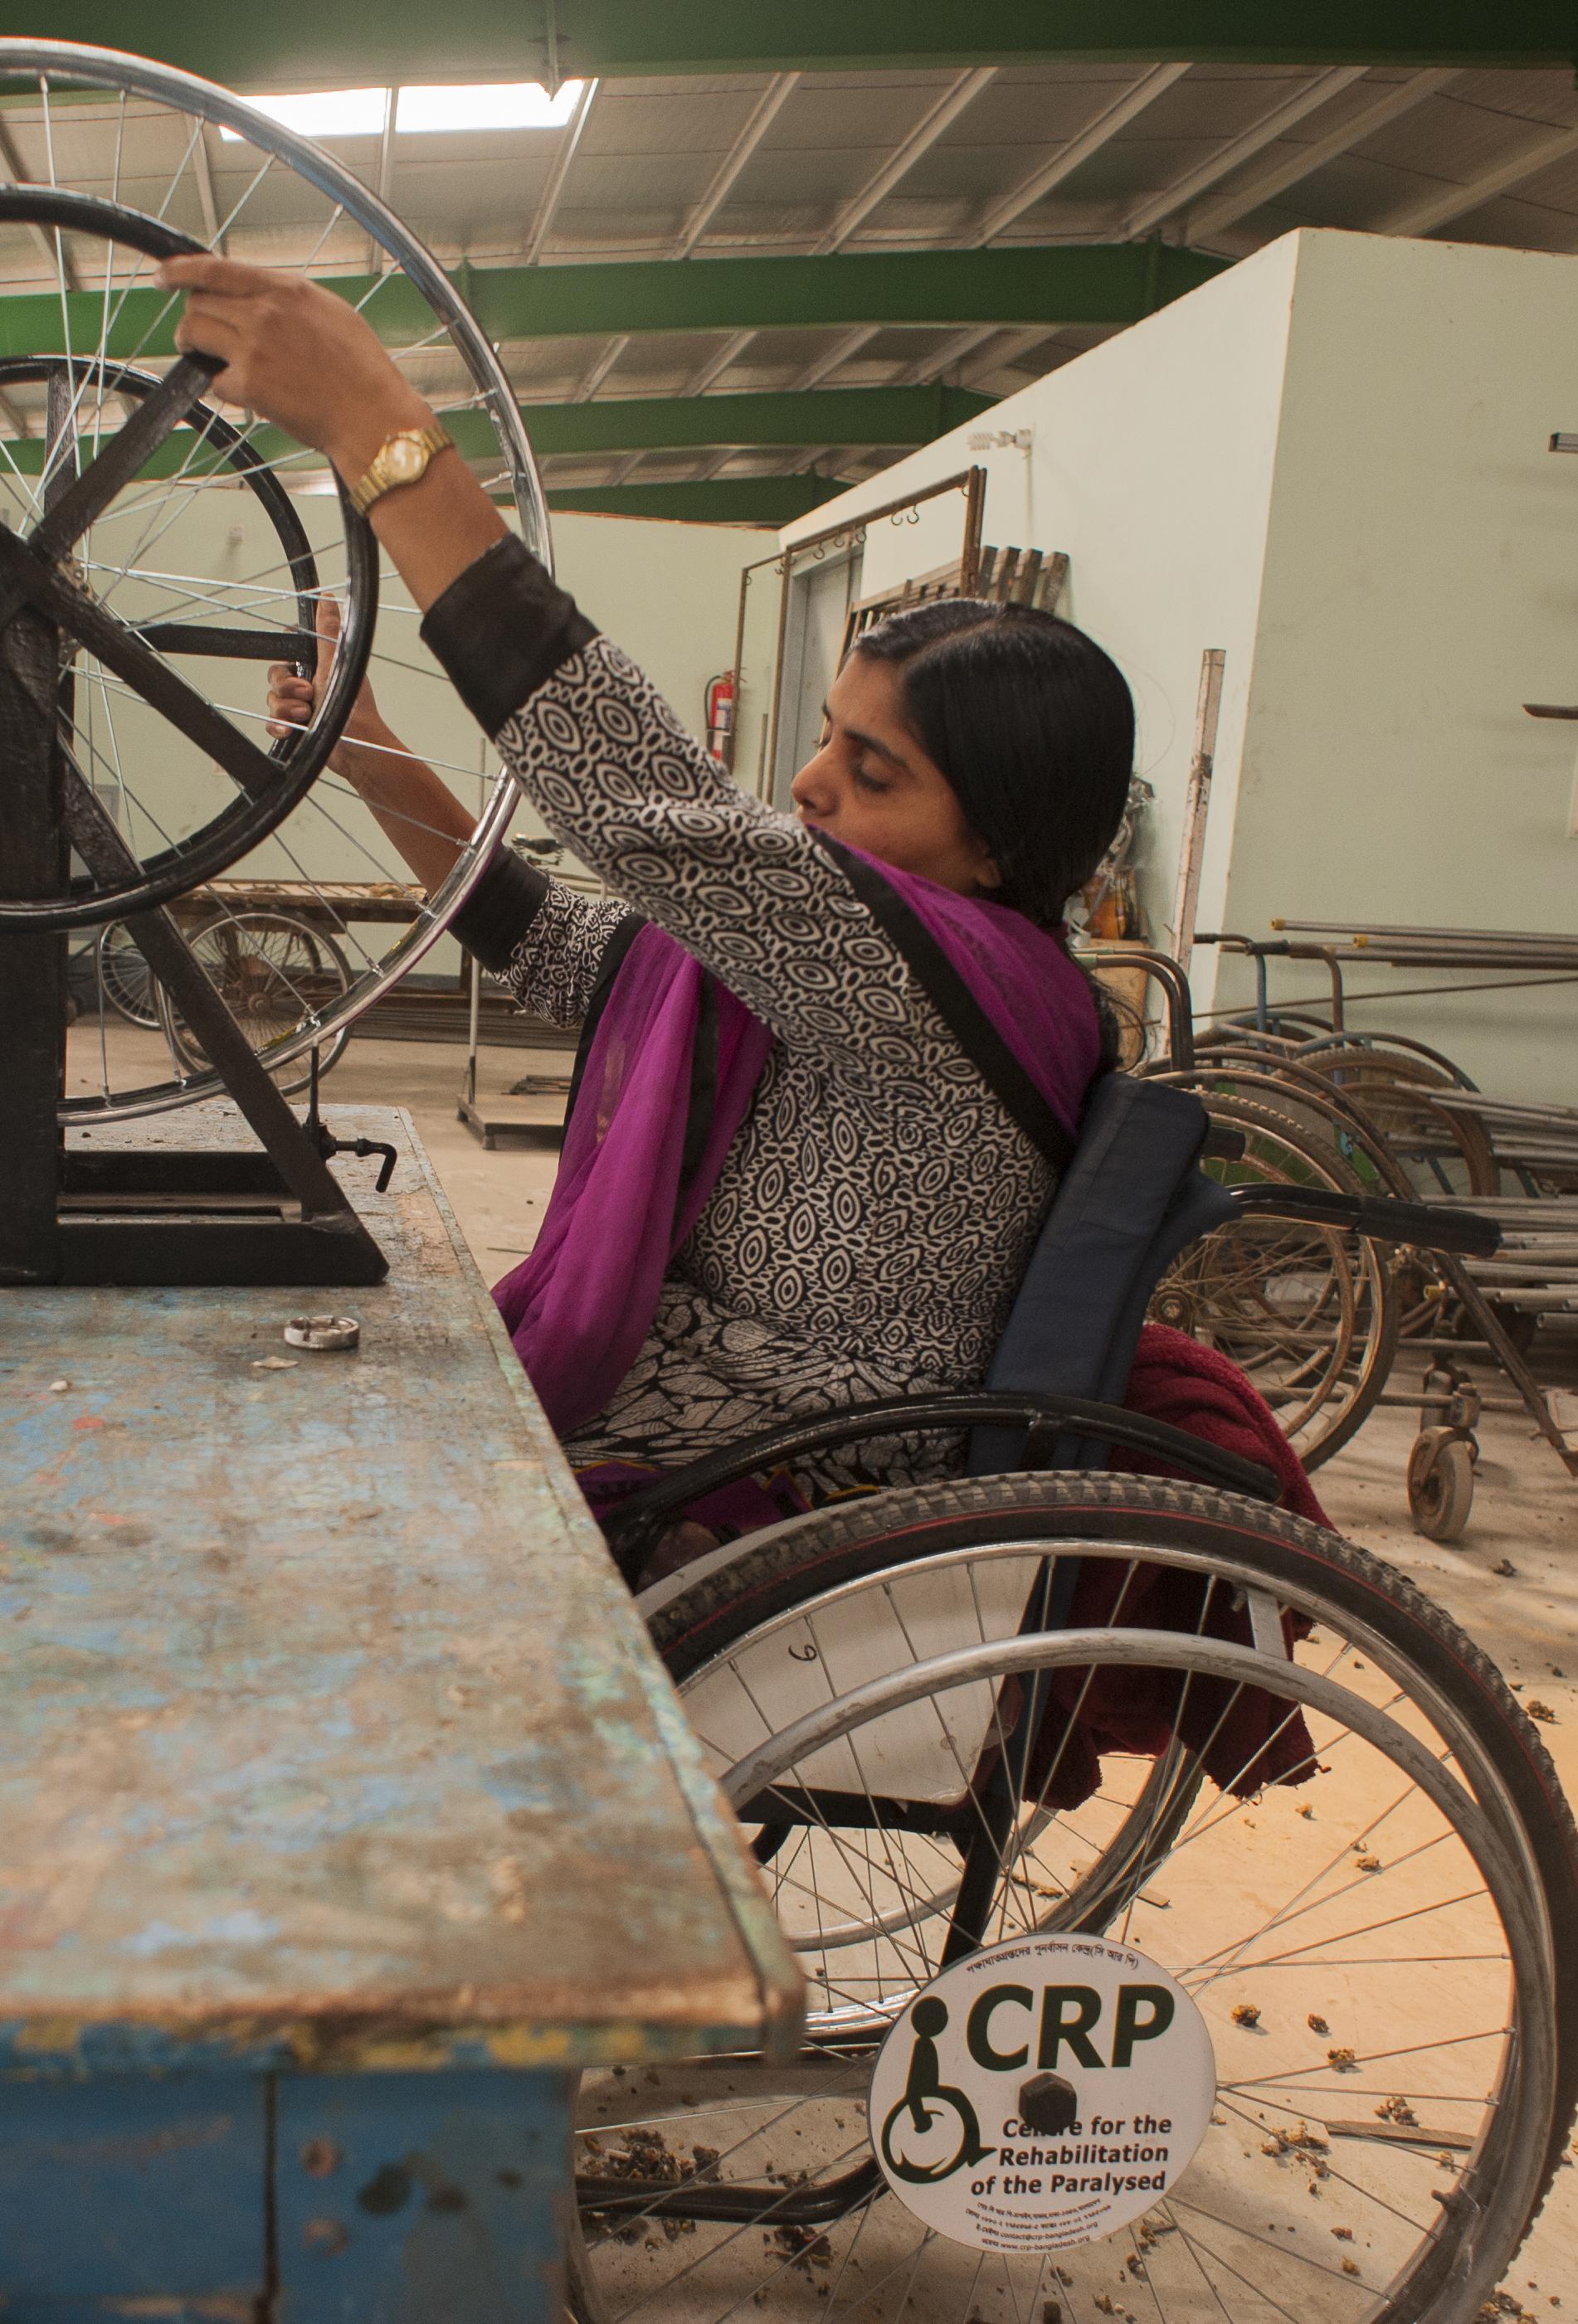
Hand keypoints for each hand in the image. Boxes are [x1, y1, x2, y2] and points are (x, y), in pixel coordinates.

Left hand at [158, 254, 431, 475]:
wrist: (373, 418)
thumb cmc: (363, 374)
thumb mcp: (331, 313)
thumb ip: (289, 299)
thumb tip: (257, 295)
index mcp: (287, 289)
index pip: (216, 268)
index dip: (180, 271)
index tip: (163, 276)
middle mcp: (266, 312)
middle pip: (198, 302)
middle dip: (194, 318)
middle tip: (199, 337)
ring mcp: (255, 348)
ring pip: (194, 334)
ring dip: (194, 348)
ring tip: (211, 362)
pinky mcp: (250, 385)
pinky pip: (214, 381)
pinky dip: (224, 389)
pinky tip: (248, 395)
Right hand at [268, 597, 391, 782]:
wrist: (357, 750)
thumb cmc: (355, 710)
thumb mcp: (337, 664)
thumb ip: (328, 632)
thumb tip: (328, 600)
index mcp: (320, 666)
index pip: (289, 652)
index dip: (287, 659)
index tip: (299, 668)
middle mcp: (310, 685)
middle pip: (276, 676)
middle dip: (287, 687)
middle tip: (308, 694)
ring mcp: (302, 707)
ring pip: (273, 699)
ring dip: (287, 708)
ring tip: (307, 714)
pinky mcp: (296, 728)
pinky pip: (273, 722)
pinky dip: (279, 726)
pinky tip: (292, 730)